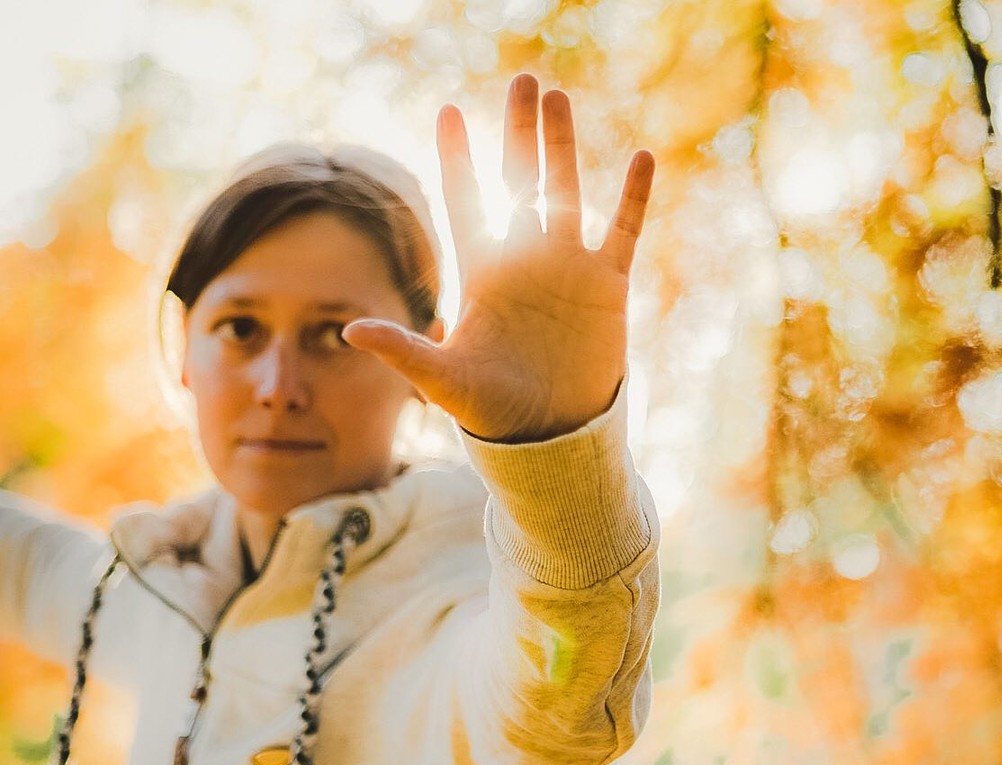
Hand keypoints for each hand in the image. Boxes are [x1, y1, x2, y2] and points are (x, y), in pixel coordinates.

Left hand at [342, 73, 654, 442]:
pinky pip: (622, 231)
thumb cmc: (490, 410)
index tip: (448, 112)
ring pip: (566, 192)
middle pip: (518, 181)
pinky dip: (632, 198)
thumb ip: (404, 350)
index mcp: (481, 274)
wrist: (548, 435)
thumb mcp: (443, 380)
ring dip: (562, 147)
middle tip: (521, 80)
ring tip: (557, 97)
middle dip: (518, 132)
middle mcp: (523, 261)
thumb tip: (349, 331)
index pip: (466, 202)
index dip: (457, 159)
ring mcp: (567, 270)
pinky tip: (639, 157)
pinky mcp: (606, 287)